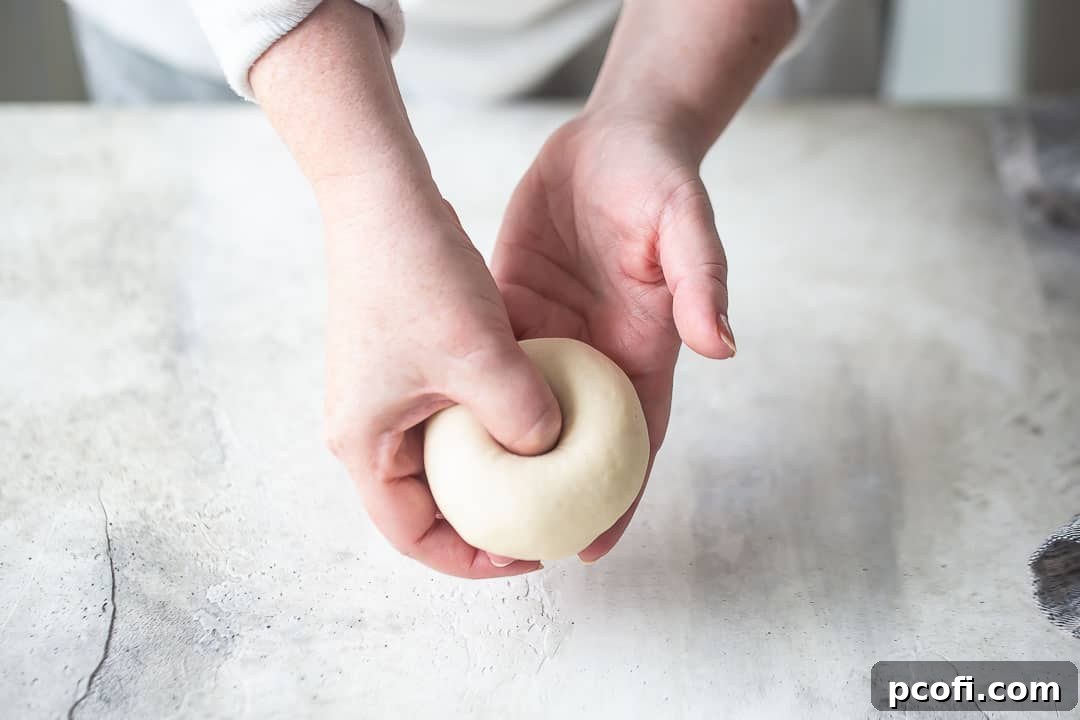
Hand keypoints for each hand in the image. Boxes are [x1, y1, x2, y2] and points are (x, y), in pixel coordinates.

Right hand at [319, 180, 561, 577]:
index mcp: (366, 444)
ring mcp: (386, 396)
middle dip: (484, 521)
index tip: (528, 555)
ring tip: (544, 479)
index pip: (414, 536)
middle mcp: (369, 428)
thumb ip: (522, 416)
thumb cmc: (416, 276)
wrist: (384, 198)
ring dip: (490, 474)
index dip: (472, 559)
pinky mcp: (406, 365)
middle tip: (542, 522)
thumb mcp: (480, 356)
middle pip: (426, 505)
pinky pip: (450, 419)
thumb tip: (551, 450)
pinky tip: (532, 423)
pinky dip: (488, 431)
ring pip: (443, 461)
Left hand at [492, 111, 735, 561]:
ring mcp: (553, 334)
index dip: (620, 496)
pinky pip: (487, 363)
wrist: (613, 135)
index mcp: (640, 351)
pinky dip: (468, 399)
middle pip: (573, 443)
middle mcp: (595, 354)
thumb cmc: (659, 180)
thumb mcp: (685, 224)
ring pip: (523, 412)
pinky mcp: (514, 307)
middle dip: (550, 495)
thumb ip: (701, 281)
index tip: (591, 547)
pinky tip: (436, 429)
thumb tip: (721, 345)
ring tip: (464, 504)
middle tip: (515, 545)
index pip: (635, 441)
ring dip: (501, 457)